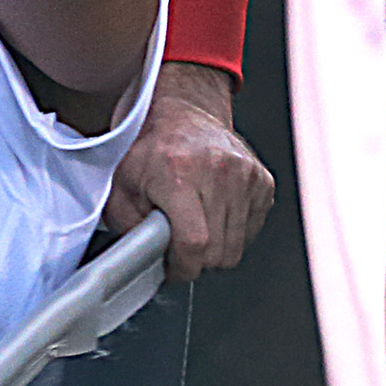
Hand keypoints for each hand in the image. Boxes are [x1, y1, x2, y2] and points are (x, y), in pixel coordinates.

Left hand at [103, 63, 275, 282]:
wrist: (184, 116)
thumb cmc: (152, 150)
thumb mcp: (122, 187)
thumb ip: (128, 226)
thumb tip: (139, 260)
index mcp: (179, 173)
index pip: (193, 242)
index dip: (182, 267)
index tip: (173, 269)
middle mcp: (217, 172)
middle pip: (218, 251)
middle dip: (196, 260)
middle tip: (178, 245)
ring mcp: (245, 176)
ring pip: (236, 247)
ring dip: (214, 247)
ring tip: (194, 225)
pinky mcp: (263, 181)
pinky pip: (251, 231)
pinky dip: (232, 232)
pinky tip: (213, 213)